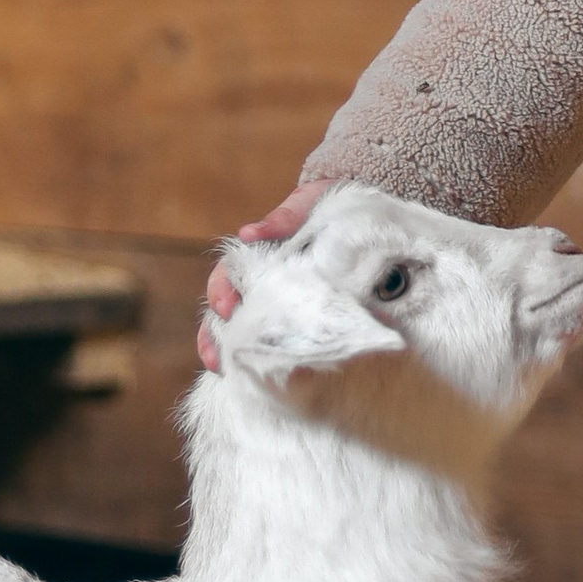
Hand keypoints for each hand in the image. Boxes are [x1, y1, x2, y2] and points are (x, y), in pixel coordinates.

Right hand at [198, 184, 324, 369]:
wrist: (367, 222)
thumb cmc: (329, 209)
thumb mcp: (310, 204)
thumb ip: (285, 216)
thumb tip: (249, 233)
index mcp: (257, 257)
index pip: (227, 276)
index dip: (221, 292)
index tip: (227, 307)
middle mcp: (261, 285)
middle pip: (225, 311)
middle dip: (215, 332)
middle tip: (220, 351)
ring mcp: (277, 306)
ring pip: (240, 332)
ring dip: (226, 352)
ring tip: (223, 371)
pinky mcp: (299, 324)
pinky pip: (275, 346)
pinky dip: (261, 361)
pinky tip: (257, 377)